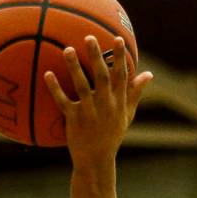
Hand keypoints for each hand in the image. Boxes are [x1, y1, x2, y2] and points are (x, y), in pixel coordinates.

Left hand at [44, 36, 152, 167]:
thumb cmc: (112, 135)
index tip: (117, 39)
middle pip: (102, 76)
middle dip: (97, 56)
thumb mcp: (127, 114)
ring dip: (74, 67)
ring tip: (67, 49)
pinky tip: (47, 74)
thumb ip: (135, 92)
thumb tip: (148, 74)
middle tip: (89, 37)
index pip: (121, 75)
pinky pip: (63, 101)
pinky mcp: (74, 120)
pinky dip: (55, 88)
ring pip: (82, 86)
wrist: (97, 160)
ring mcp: (89, 112)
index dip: (120, 57)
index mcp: (118, 101)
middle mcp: (105, 105)